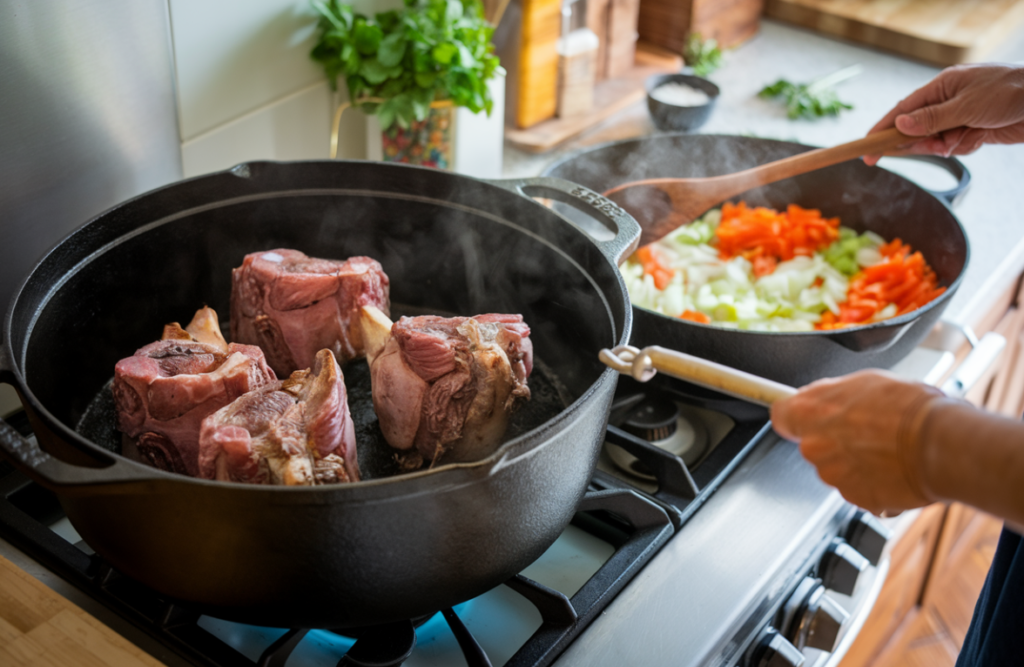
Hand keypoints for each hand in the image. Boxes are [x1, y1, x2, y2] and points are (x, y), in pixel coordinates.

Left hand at [770, 370, 943, 515]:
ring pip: (840, 468)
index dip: (797, 416)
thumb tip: (824, 396)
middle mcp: (815, 448)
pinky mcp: (859, 500)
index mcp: (810, 415)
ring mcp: (836, 477)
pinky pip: (862, 489)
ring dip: (858, 462)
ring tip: (890, 449)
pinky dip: (876, 483)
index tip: (804, 416)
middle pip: (815, 444)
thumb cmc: (910, 409)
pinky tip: (897, 468)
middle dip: (837, 439)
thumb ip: (834, 394)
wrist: (942, 444)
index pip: (782, 416)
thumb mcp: (866, 381)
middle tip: (869, 429)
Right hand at [864, 63, 1023, 164]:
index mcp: (941, 87)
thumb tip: (900, 124)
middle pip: (916, 129)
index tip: (866, 148)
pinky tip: (980, 138)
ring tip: (967, 137)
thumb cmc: (1010, 92)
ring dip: (949, 145)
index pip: (902, 110)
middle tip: (934, 146)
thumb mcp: (966, 106)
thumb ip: (931, 119)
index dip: (881, 130)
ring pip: (936, 141)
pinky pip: (955, 146)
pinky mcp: (972, 129)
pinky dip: (965, 147)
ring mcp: (959, 116)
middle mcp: (947, 101)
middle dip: (923, 142)